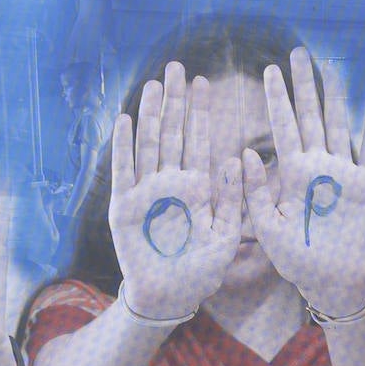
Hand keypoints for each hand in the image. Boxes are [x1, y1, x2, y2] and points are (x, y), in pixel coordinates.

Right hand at [109, 62, 241, 320]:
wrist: (169, 297)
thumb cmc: (201, 271)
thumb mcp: (226, 235)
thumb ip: (233, 198)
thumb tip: (241, 157)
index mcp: (197, 188)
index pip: (199, 141)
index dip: (201, 113)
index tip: (205, 83)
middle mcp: (171, 184)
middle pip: (172, 134)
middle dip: (175, 102)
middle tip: (177, 68)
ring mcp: (146, 192)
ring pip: (148, 145)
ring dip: (150, 115)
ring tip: (154, 85)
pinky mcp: (124, 206)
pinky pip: (124, 170)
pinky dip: (124, 147)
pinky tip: (125, 121)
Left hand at [242, 48, 364, 314]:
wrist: (331, 283)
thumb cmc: (296, 260)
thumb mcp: (267, 228)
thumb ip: (256, 192)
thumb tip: (246, 153)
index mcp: (292, 174)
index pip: (282, 127)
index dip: (277, 99)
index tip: (270, 70)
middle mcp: (317, 167)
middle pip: (310, 117)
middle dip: (305, 86)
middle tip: (298, 53)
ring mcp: (342, 174)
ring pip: (338, 125)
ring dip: (334, 97)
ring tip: (331, 68)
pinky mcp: (364, 186)